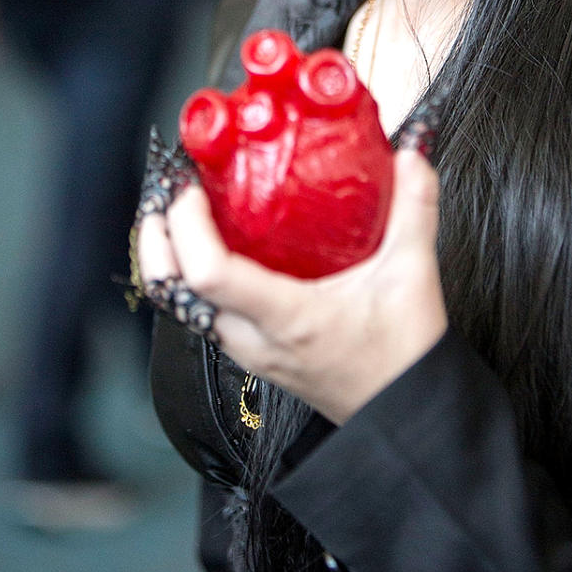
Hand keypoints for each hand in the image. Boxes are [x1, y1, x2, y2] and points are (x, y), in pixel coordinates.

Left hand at [137, 146, 447, 423]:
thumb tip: (411, 154)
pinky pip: (205, 315)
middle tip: (165, 194)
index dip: (187, 227)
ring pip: (185, 306)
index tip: (191, 188)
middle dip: (157, 239)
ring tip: (184, 213)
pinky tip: (217, 249)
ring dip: (172, 259)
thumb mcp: (412, 274)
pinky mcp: (255, 355)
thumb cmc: (404, 358)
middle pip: (174, 291)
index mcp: (286, 317)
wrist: (404, 416)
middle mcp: (255, 338)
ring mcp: (250, 351)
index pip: (209, 274)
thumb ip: (414, 208)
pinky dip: (195, 278)